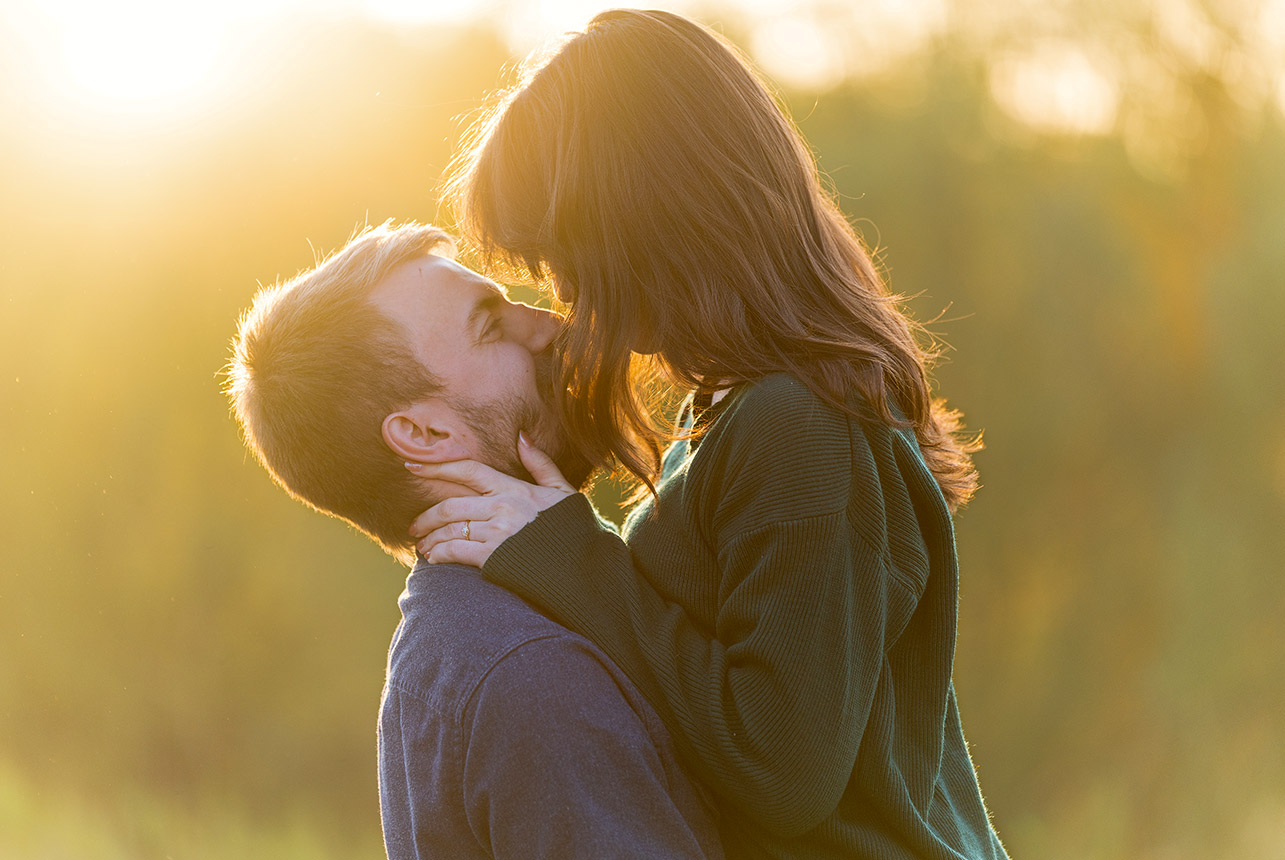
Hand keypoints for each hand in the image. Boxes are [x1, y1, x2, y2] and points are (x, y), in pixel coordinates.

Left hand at [406, 434, 574, 566]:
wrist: (585, 567)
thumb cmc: (574, 529)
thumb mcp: (562, 490)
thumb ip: (540, 463)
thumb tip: (521, 436)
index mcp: (514, 488)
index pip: (467, 470)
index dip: (436, 467)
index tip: (412, 466)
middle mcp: (502, 507)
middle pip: (450, 505)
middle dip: (425, 517)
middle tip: (414, 527)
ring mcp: (497, 532)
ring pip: (449, 530)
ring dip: (430, 539)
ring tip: (423, 547)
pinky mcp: (494, 557)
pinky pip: (455, 551)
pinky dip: (440, 555)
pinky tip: (435, 559)